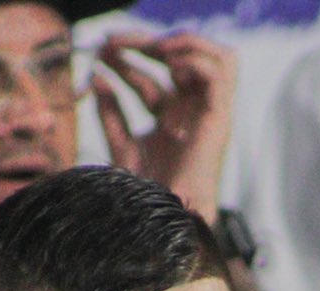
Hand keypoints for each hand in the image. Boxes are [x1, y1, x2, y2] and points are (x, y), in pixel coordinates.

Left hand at [93, 32, 235, 222]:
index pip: (151, 74)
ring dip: (182, 44)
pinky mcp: (219, 120)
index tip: (100, 51)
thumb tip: (98, 77)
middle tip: (114, 41)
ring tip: (152, 47)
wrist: (162, 221)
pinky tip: (169, 63)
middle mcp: (191, 113)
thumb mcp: (120, 144)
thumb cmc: (143, 196)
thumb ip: (110, 112)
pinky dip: (196, 59)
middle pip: (178, 60)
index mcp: (169, 119)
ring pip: (213, 57)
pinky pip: (221, 73)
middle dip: (145, 43)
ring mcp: (206, 115)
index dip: (127, 57)